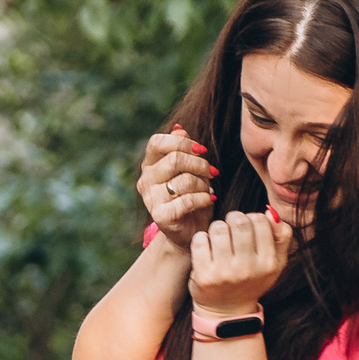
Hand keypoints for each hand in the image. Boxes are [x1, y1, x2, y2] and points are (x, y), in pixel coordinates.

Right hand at [137, 126, 217, 251]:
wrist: (189, 230)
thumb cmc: (191, 195)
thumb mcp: (189, 169)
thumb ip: (183, 149)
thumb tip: (179, 129)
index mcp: (149, 165)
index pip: (157, 142)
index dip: (182, 143)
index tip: (201, 150)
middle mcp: (146, 180)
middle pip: (174, 159)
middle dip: (200, 164)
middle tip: (212, 172)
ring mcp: (151, 199)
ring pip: (184, 180)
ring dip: (204, 184)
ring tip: (209, 189)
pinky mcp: (161, 216)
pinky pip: (187, 201)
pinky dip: (203, 198)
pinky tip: (209, 199)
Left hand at [189, 210, 291, 313]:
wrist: (226, 313)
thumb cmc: (250, 281)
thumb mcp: (274, 264)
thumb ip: (281, 237)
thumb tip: (269, 213)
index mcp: (269, 263)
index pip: (260, 220)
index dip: (251, 218)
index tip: (247, 228)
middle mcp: (249, 269)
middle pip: (239, 221)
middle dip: (233, 219)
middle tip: (230, 228)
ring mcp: (225, 273)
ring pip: (218, 228)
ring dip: (216, 228)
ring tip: (218, 238)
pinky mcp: (204, 276)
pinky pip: (200, 240)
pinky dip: (201, 239)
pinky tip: (206, 248)